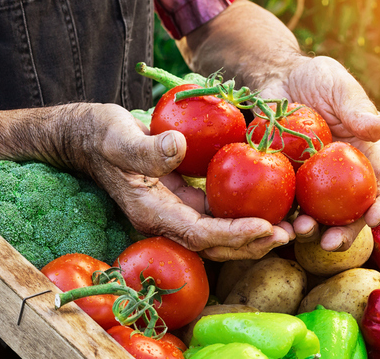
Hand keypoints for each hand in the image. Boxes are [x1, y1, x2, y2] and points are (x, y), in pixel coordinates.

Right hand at [70, 103, 293, 260]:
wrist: (90, 137)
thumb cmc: (101, 135)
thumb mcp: (117, 137)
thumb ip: (145, 148)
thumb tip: (178, 148)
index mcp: (152, 212)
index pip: (199, 234)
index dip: (233, 234)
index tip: (265, 227)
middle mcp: (168, 220)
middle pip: (216, 245)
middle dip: (252, 243)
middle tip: (289, 234)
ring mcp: (178, 212)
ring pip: (221, 233)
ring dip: (254, 234)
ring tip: (290, 227)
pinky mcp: (186, 199)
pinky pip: (220, 213)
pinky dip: (245, 214)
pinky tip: (270, 205)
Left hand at [258, 56, 379, 250]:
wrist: (277, 79)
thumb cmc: (316, 79)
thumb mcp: (339, 86)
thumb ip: (357, 108)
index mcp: (366, 156)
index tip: (374, 217)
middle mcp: (343, 177)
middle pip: (352, 213)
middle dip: (346, 233)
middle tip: (331, 243)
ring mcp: (314, 183)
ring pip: (318, 217)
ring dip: (311, 231)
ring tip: (299, 232)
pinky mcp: (286, 183)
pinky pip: (285, 206)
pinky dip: (281, 218)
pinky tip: (272, 224)